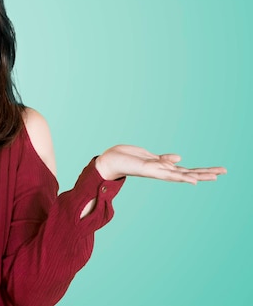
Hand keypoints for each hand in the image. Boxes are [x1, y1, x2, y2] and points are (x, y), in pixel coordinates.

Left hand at [95, 145, 226, 183]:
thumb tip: (180, 158)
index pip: (186, 170)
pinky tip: (192, 180)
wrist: (111, 160)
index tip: (218, 172)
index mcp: (163, 168)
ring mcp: (157, 171)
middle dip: (206, 173)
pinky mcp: (150, 168)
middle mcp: (162, 171)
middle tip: (225, 171)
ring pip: (182, 174)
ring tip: (215, 176)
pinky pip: (167, 173)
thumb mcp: (150, 156)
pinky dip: (180, 176)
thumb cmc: (129, 158)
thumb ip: (165, 159)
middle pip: (189, 173)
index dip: (202, 171)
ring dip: (199, 175)